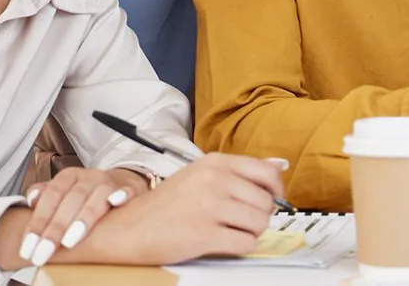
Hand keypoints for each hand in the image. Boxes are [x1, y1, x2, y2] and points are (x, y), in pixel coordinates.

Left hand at [17, 167, 150, 265]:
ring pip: (97, 197)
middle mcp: (88, 177)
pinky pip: (126, 191)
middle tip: (43, 251)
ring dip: (83, 217)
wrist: (122, 182)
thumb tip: (31, 200)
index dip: (38, 221)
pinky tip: (115, 202)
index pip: (51, 196)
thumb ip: (45, 195)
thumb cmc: (86, 194)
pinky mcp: (129, 189)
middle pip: (71, 199)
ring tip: (69, 241)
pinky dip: (121, 195)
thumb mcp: (64, 191)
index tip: (29, 246)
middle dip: (55, 227)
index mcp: (69, 177)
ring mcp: (109, 183)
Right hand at [57, 153, 285, 265]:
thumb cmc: (164, 204)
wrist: (128, 227)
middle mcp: (215, 180)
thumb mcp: (200, 174)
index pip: (266, 172)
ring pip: (260, 223)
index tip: (271, 199)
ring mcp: (211, 206)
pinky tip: (224, 242)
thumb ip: (238, 171)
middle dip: (260, 215)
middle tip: (240, 220)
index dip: (275, 190)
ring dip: (251, 231)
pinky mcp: (206, 234)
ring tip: (230, 231)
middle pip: (266, 201)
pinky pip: (246, 243)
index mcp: (215, 163)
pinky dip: (241, 247)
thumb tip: (280, 165)